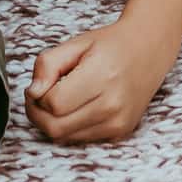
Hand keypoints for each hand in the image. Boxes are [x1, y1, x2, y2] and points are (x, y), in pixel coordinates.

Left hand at [26, 19, 169, 144]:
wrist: (148, 49)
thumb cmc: (110, 44)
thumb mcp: (76, 43)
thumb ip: (48, 64)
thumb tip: (33, 93)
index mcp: (101, 75)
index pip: (53, 103)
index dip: (37, 95)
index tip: (39, 84)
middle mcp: (112, 104)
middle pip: (55, 127)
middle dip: (38, 114)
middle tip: (39, 96)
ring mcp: (118, 121)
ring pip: (65, 137)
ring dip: (52, 122)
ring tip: (58, 100)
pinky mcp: (120, 132)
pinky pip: (80, 139)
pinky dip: (70, 127)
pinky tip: (76, 108)